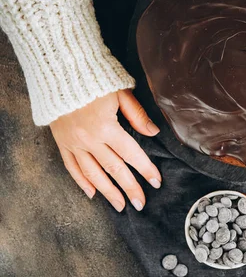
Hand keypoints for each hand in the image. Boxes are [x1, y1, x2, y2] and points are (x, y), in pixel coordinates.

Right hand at [50, 90, 160, 211]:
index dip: (145, 170)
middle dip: (129, 188)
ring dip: (108, 191)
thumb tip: (153, 133)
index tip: (156, 182)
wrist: (59, 70)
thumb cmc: (94, 78)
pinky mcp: (61, 142)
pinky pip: (72, 167)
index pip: (131, 154)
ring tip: (120, 205)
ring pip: (93, 174)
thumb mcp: (121, 92)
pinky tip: (92, 194)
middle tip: (140, 203)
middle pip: (114, 169)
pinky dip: (82, 182)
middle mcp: (89, 139)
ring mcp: (74, 143)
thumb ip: (137, 115)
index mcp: (106, 127)